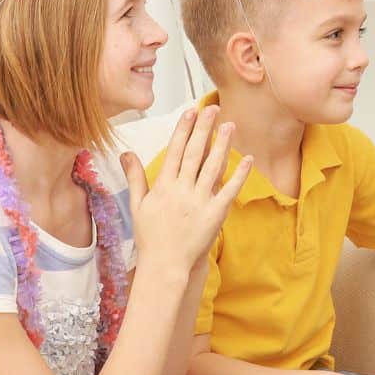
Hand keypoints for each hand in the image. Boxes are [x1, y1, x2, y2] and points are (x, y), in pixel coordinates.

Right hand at [125, 105, 249, 275]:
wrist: (164, 266)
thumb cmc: (150, 237)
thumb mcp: (138, 205)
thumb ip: (135, 177)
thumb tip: (126, 153)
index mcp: (163, 186)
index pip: (175, 151)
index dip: (183, 129)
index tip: (190, 111)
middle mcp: (181, 190)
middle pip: (195, 153)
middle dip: (204, 129)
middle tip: (213, 108)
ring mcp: (199, 202)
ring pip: (213, 167)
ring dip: (223, 145)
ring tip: (230, 125)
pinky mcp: (215, 214)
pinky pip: (229, 190)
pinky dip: (239, 174)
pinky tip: (248, 159)